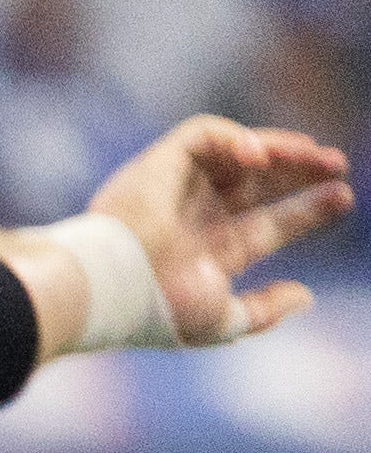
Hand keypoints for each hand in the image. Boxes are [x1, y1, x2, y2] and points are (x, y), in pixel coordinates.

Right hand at [85, 115, 352, 349]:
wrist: (110, 284)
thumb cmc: (158, 307)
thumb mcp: (220, 318)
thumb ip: (263, 311)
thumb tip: (306, 296)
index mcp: (207, 253)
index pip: (265, 225)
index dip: (306, 211)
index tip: (343, 197)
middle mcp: (194, 217)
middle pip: (259, 185)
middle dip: (300, 172)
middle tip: (338, 165)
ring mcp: (176, 188)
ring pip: (238, 155)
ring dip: (279, 149)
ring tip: (314, 154)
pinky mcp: (159, 163)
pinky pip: (204, 135)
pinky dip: (235, 138)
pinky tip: (260, 158)